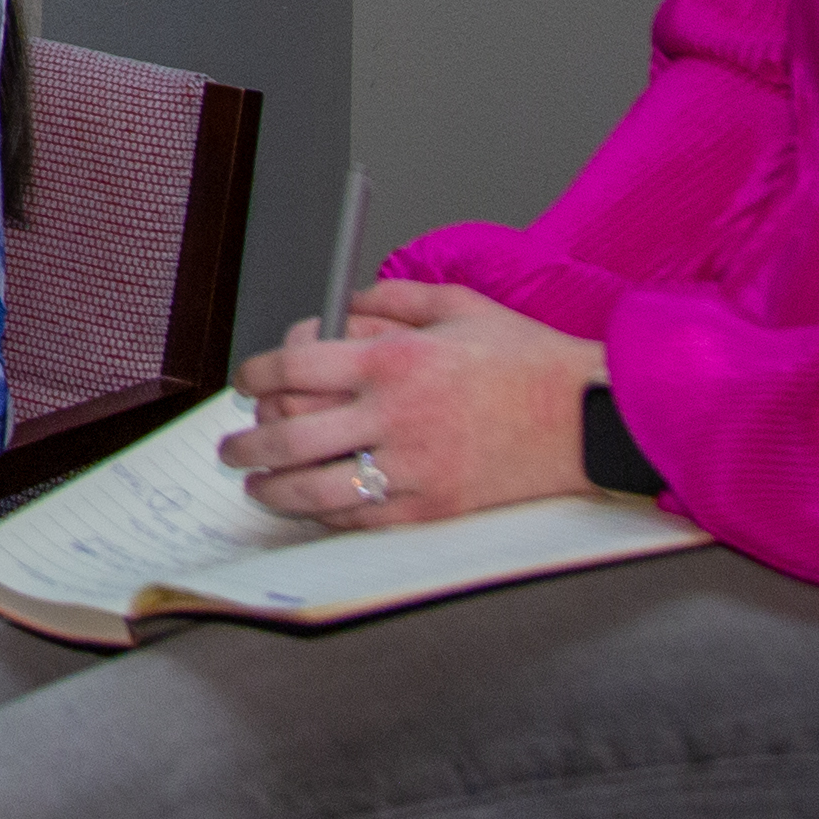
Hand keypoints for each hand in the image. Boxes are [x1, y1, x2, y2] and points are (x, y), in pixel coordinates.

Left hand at [221, 280, 601, 526]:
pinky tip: (312, 507)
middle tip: (230, 447)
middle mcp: (394, 416)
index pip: (293, 368)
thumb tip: (340, 304)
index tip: (244, 383)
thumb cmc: (526, 362)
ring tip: (256, 485)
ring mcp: (412, 468)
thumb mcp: (456, 305)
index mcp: (393, 361)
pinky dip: (326, 515)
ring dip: (272, 489)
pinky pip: (360, 519)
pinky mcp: (434, 509)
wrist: (588, 418)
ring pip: (315, 488)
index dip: (254, 376)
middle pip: (288, 435)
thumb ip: (388, 299)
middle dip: (246, 444)